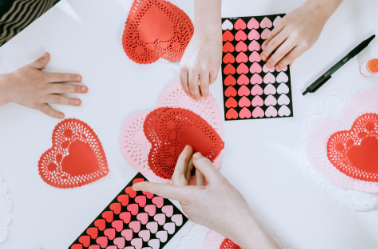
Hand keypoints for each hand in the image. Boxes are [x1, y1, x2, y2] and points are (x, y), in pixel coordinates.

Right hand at [6, 53, 86, 117]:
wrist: (8, 87)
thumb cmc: (18, 76)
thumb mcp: (30, 67)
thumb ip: (40, 61)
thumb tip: (48, 55)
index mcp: (44, 77)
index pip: (61, 77)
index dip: (71, 77)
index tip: (80, 78)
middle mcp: (45, 87)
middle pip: (63, 88)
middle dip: (75, 89)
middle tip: (85, 90)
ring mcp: (41, 96)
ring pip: (58, 99)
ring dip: (69, 101)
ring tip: (79, 102)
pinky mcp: (37, 104)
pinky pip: (47, 110)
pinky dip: (55, 113)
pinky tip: (63, 116)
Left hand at [134, 147, 278, 248]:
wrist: (241, 227)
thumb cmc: (231, 207)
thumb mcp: (219, 180)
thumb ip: (205, 165)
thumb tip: (196, 158)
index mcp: (188, 197)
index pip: (162, 189)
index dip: (148, 186)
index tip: (135, 186)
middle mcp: (187, 205)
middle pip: (178, 182)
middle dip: (183, 164)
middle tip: (189, 149)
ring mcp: (193, 210)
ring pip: (186, 188)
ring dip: (191, 173)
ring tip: (198, 159)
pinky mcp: (199, 213)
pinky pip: (192, 194)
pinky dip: (196, 183)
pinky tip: (204, 175)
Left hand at [180, 30, 220, 99]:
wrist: (207, 35)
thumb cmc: (196, 46)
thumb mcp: (186, 58)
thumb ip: (187, 70)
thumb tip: (190, 86)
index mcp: (184, 66)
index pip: (184, 84)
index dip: (187, 91)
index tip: (190, 94)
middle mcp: (193, 68)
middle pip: (194, 88)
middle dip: (195, 95)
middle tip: (197, 98)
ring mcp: (204, 68)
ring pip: (204, 86)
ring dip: (204, 93)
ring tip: (205, 95)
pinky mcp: (214, 67)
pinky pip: (212, 79)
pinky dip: (211, 81)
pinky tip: (209, 79)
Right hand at [260, 3, 326, 70]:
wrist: (315, 11)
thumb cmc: (313, 27)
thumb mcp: (310, 42)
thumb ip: (298, 52)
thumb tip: (287, 64)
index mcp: (305, 44)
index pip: (290, 57)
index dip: (282, 63)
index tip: (276, 67)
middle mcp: (297, 36)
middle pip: (281, 51)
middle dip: (272, 60)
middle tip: (267, 64)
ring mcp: (290, 28)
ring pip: (274, 42)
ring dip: (267, 51)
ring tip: (263, 56)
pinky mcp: (284, 21)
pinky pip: (273, 32)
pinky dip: (268, 39)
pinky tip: (266, 44)